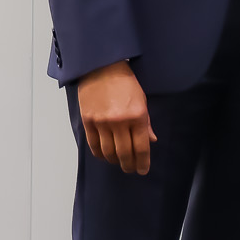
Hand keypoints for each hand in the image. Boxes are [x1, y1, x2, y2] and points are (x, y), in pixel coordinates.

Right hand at [77, 60, 155, 174]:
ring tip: (119, 163)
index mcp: (137, 116)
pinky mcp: (87, 121)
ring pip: (108, 151)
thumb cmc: (126, 83)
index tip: (143, 170)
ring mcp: (102, 122)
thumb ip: (146, 123)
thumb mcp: (142, 101)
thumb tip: (151, 141)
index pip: (141, 146)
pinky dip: (99, 153)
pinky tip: (104, 156)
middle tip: (131, 170)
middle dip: (128, 165)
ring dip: (114, 161)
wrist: (102, 69)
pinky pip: (93, 144)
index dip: (142, 161)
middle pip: (124, 152)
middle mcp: (119, 122)